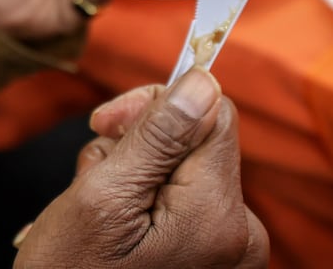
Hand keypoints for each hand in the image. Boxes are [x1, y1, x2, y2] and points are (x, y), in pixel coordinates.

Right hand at [15, 71, 267, 268]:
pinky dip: (146, 199)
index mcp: (217, 215)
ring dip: (134, 172)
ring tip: (97, 208)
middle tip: (90, 173)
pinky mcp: (216, 256)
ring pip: (186, 167)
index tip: (106, 121)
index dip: (158, 103)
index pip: (213, 112)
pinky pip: (186, 199)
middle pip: (198, 139)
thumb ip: (157, 136)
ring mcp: (231, 249)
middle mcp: (241, 233)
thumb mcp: (101, 198)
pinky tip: (115, 223)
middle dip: (138, 144)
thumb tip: (204, 80)